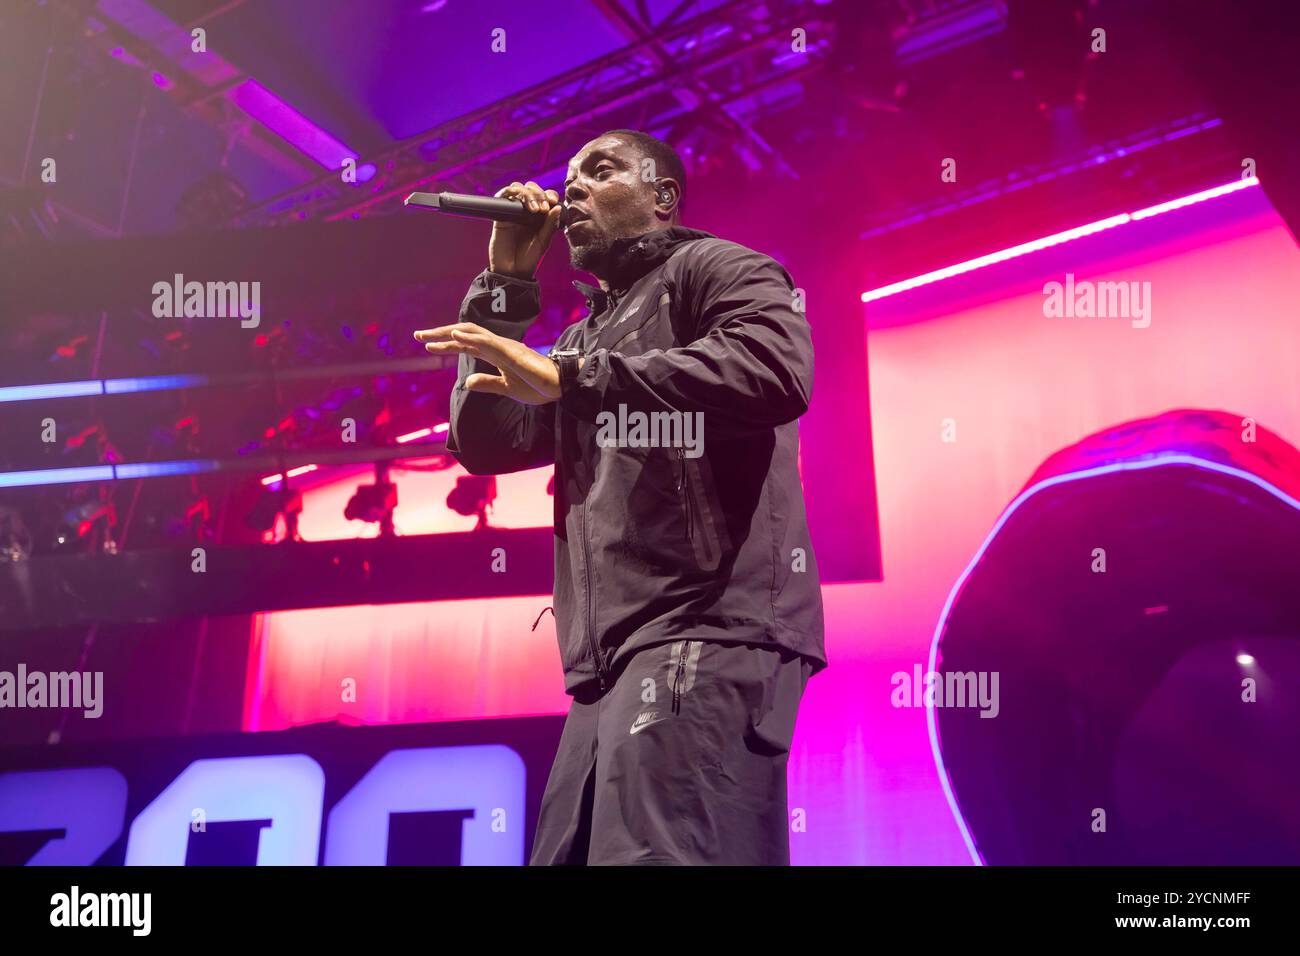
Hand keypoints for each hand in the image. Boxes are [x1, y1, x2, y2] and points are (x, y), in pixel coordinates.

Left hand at [415, 322, 560, 404]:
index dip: (446, 344)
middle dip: (440, 334)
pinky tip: (454, 336)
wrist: (559, 386)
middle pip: (464, 334)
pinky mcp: (511, 353)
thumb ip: (487, 383)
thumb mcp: (506, 388)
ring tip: (429, 335)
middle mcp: (497, 346)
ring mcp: (504, 347)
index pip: (466, 345)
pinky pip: (487, 342)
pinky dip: (469, 338)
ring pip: (472, 334)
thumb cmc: (536, 385)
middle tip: (418, 335)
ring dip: (448, 333)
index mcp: (495, 354)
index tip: (427, 345)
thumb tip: (466, 381)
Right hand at [488, 181, 561, 278]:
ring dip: (527, 193)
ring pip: (518, 189)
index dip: (549, 195)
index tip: (552, 202)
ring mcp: (513, 211)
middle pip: (532, 189)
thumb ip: (550, 225)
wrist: (512, 272)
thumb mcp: (544, 242)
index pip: (546, 196)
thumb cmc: (529, 259)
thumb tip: (558, 207)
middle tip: (542, 208)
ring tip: (533, 209)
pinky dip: (508, 191)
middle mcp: (527, 211)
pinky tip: (516, 197)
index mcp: (540, 216)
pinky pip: (502, 197)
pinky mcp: (501, 215)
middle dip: (538, 194)